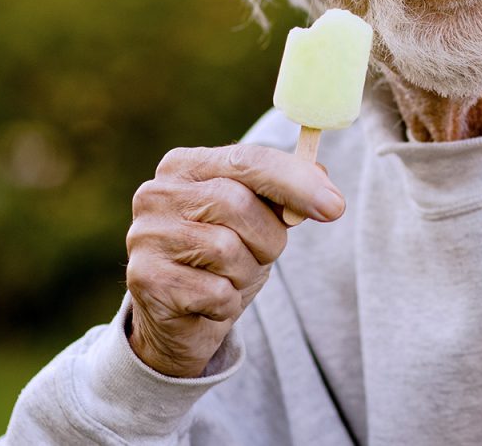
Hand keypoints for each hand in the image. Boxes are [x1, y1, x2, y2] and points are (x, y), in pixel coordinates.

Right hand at [124, 145, 344, 376]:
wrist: (179, 322)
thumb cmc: (223, 262)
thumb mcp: (257, 223)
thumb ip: (285, 198)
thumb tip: (324, 187)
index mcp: (184, 166)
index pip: (247, 159)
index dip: (295, 181)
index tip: (335, 207)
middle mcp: (156, 194)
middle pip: (237, 203)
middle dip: (267, 237)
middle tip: (263, 256)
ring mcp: (146, 236)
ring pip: (226, 249)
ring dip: (245, 273)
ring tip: (229, 278)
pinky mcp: (145, 280)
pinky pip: (215, 292)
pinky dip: (227, 303)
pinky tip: (210, 304)